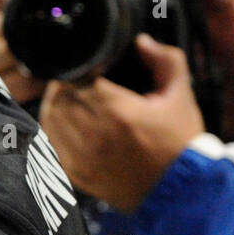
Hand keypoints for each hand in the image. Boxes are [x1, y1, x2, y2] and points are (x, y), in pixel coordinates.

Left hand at [39, 35, 204, 212]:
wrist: (181, 193)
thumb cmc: (181, 144)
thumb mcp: (181, 96)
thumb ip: (166, 60)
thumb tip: (141, 41)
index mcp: (119, 111)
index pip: (80, 77)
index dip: (82, 68)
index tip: (90, 68)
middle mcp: (96, 135)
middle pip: (62, 96)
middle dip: (68, 84)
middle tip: (78, 80)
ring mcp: (83, 157)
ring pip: (51, 117)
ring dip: (57, 104)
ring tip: (69, 97)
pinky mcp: (76, 174)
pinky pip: (51, 142)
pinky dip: (54, 128)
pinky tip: (66, 121)